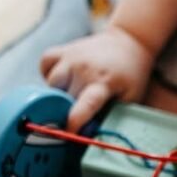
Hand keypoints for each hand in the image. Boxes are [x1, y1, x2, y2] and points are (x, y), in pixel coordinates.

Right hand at [40, 26, 154, 131]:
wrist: (129, 41)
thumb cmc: (130, 76)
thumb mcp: (130, 98)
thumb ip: (110, 115)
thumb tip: (88, 135)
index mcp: (104, 82)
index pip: (85, 105)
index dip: (74, 121)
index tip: (67, 134)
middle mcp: (84, 68)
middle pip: (64, 98)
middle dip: (67, 110)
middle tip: (77, 115)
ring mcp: (71, 57)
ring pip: (51, 83)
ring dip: (57, 93)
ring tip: (72, 95)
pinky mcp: (63, 49)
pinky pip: (45, 64)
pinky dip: (48, 74)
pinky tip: (63, 80)